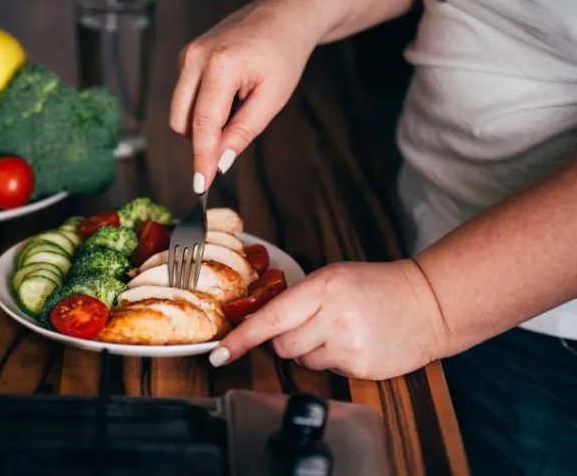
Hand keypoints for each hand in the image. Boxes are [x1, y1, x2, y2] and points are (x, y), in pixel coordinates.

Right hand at [169, 0, 319, 192]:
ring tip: (239, 108)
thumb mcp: (273, 98)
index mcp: (221, 65)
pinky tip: (230, 96)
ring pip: (180, 111)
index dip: (201, 159)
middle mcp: (195, 57)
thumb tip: (219, 162)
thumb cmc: (284, 52)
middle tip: (230, 148)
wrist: (283, 12)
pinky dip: (203, 108)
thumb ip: (243, 131)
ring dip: (203, 125)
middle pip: (182, 122)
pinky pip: (185, 96)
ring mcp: (187, 54)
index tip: (200, 187)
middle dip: (201, 142)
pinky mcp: (186, 56)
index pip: (203, 124)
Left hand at [209, 260, 450, 379]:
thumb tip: (260, 321)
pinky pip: (326, 371)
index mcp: (322, 288)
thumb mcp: (332, 277)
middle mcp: (333, 318)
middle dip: (287, 338)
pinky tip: (354, 343)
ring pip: (302, 360)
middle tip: (312, 323)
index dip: (242, 339)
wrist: (428, 304)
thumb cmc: (376, 286)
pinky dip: (333, 360)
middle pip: (282, 345)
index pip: (270, 318)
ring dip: (312, 350)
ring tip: (340, 331)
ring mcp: (347, 345)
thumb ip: (297, 298)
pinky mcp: (359, 368)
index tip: (219, 354)